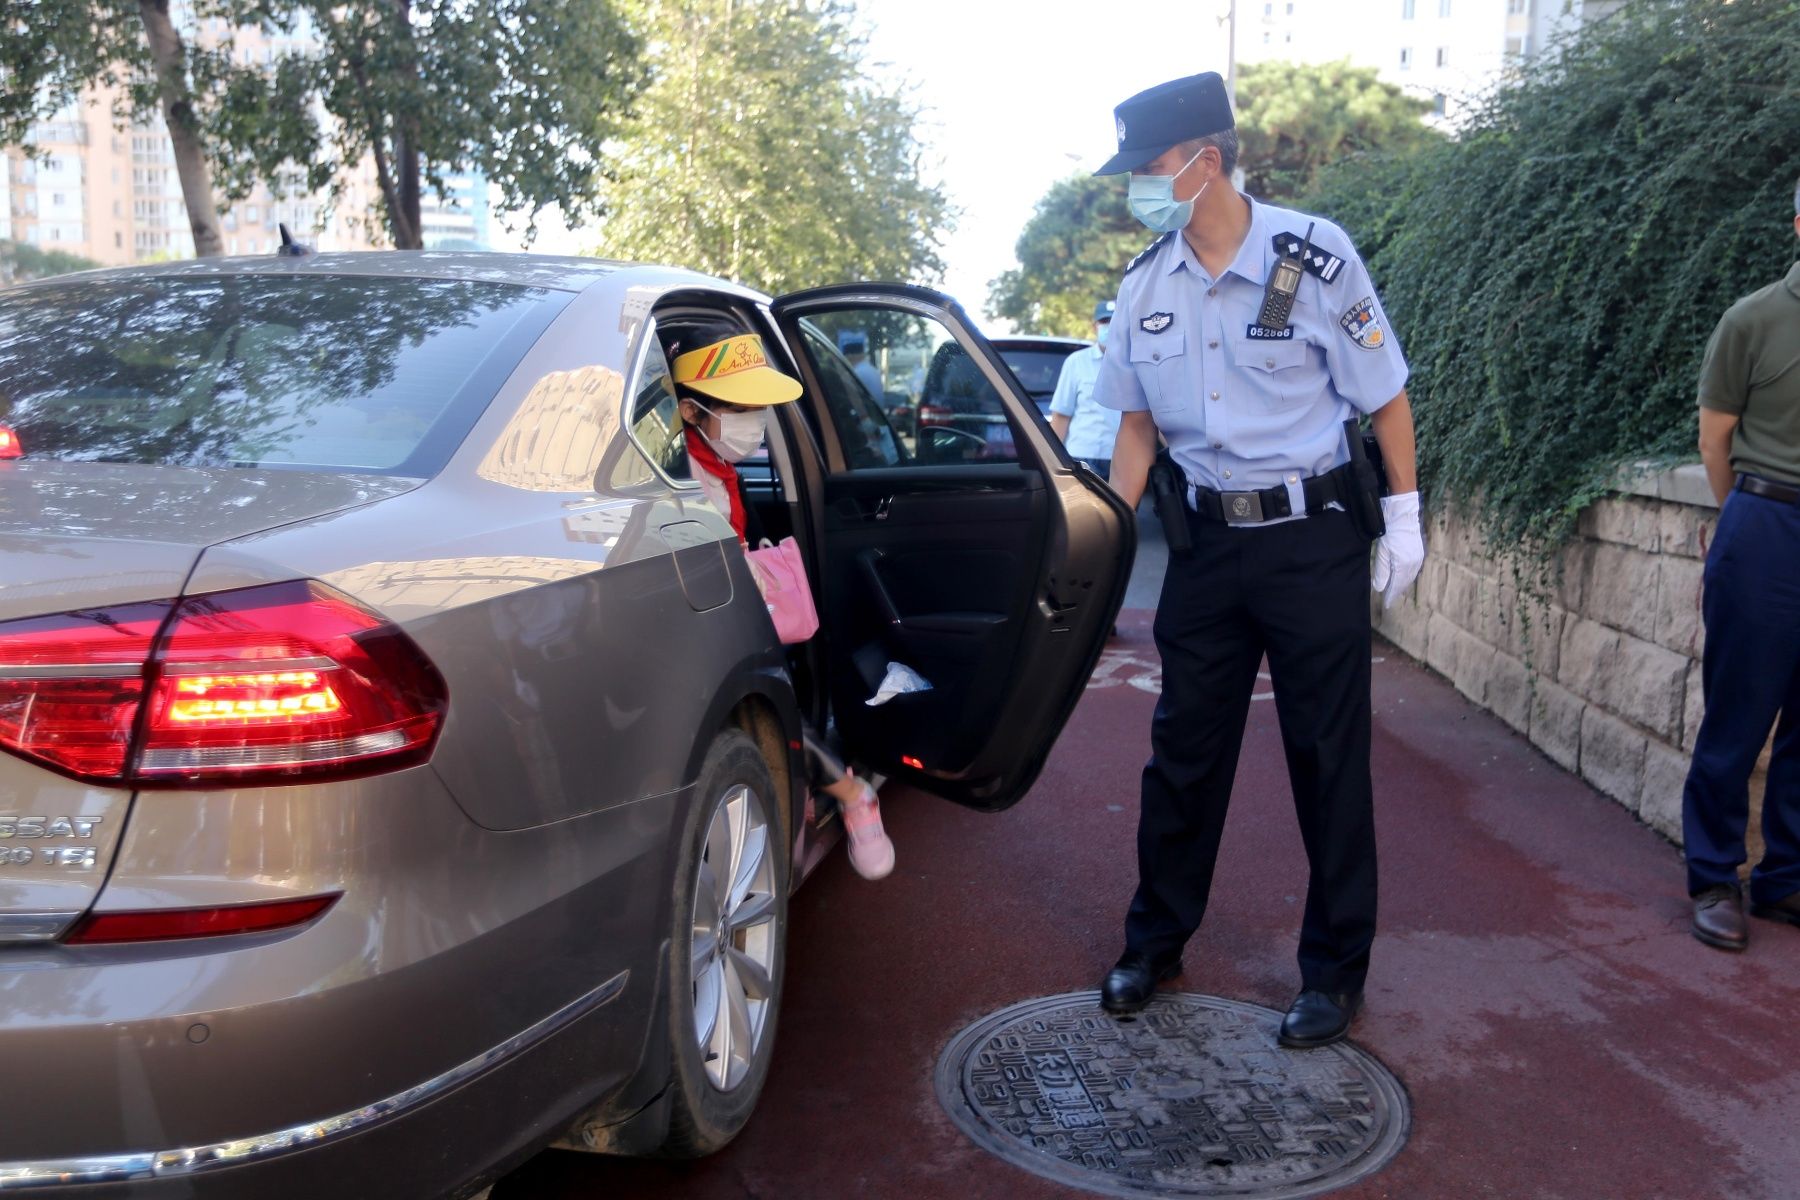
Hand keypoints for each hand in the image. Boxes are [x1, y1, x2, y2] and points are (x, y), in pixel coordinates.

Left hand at [1371, 491, 1423, 607]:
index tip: (1386, 604)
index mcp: (1404, 565)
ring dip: (1403, 584)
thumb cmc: (1390, 533)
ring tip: (1395, 590)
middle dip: (1396, 591)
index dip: (1391, 595)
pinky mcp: (1419, 552)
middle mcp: (1414, 563)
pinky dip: (1407, 576)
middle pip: (1404, 582)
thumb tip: (1379, 588)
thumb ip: (1382, 572)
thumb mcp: (1382, 553)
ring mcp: (1418, 557)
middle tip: (1389, 599)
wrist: (1402, 516)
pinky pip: (1413, 569)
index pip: (1396, 585)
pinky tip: (1403, 576)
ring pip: (1410, 576)